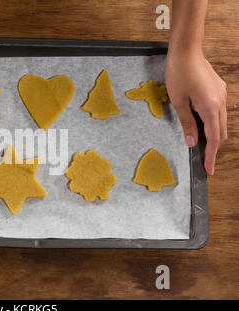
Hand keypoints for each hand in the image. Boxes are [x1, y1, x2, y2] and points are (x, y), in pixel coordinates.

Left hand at [166, 49, 226, 174]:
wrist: (186, 51)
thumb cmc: (178, 74)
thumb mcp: (178, 102)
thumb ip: (187, 123)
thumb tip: (192, 142)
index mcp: (210, 107)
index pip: (213, 138)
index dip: (210, 155)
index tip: (209, 169)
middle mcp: (220, 102)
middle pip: (221, 132)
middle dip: (213, 148)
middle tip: (205, 162)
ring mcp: (222, 94)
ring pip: (221, 122)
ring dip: (213, 135)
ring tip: (202, 146)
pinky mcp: (219, 89)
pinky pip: (219, 111)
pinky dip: (213, 122)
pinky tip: (202, 126)